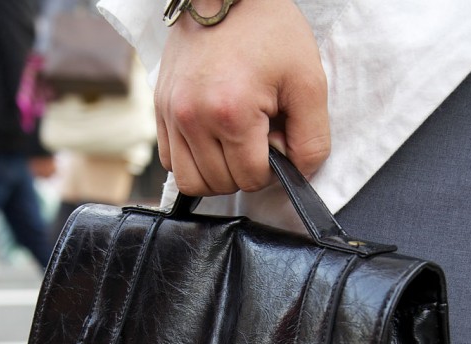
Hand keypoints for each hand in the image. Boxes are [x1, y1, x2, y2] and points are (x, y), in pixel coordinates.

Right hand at [154, 0, 329, 195]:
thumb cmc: (270, 31)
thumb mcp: (309, 82)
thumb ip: (312, 140)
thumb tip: (300, 175)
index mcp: (231, 113)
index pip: (250, 179)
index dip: (271, 167)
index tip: (275, 135)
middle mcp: (192, 117)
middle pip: (220, 184)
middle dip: (244, 170)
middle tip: (257, 135)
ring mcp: (170, 114)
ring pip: (191, 181)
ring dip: (217, 173)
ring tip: (234, 142)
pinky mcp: (159, 108)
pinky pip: (170, 162)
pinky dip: (193, 160)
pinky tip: (213, 137)